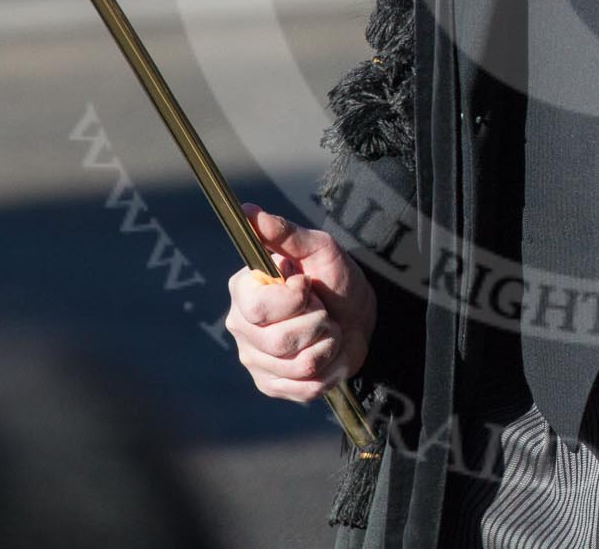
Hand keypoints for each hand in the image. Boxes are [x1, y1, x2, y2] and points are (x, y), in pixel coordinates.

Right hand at [225, 203, 375, 402]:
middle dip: (318, 321)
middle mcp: (241, 326)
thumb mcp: (318, 248)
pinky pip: (307, 388)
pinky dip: (329, 368)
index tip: (307, 285)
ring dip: (327, 344)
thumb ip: (285, 233)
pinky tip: (326, 352)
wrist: (356, 313)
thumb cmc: (332, 277)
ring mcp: (255, 360)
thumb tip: (249, 210)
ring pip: (298, 366)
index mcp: (244, 291)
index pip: (258, 309)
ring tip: (326, 328)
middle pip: (280, 341)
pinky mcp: (272, 385)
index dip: (293, 300)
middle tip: (321, 308)